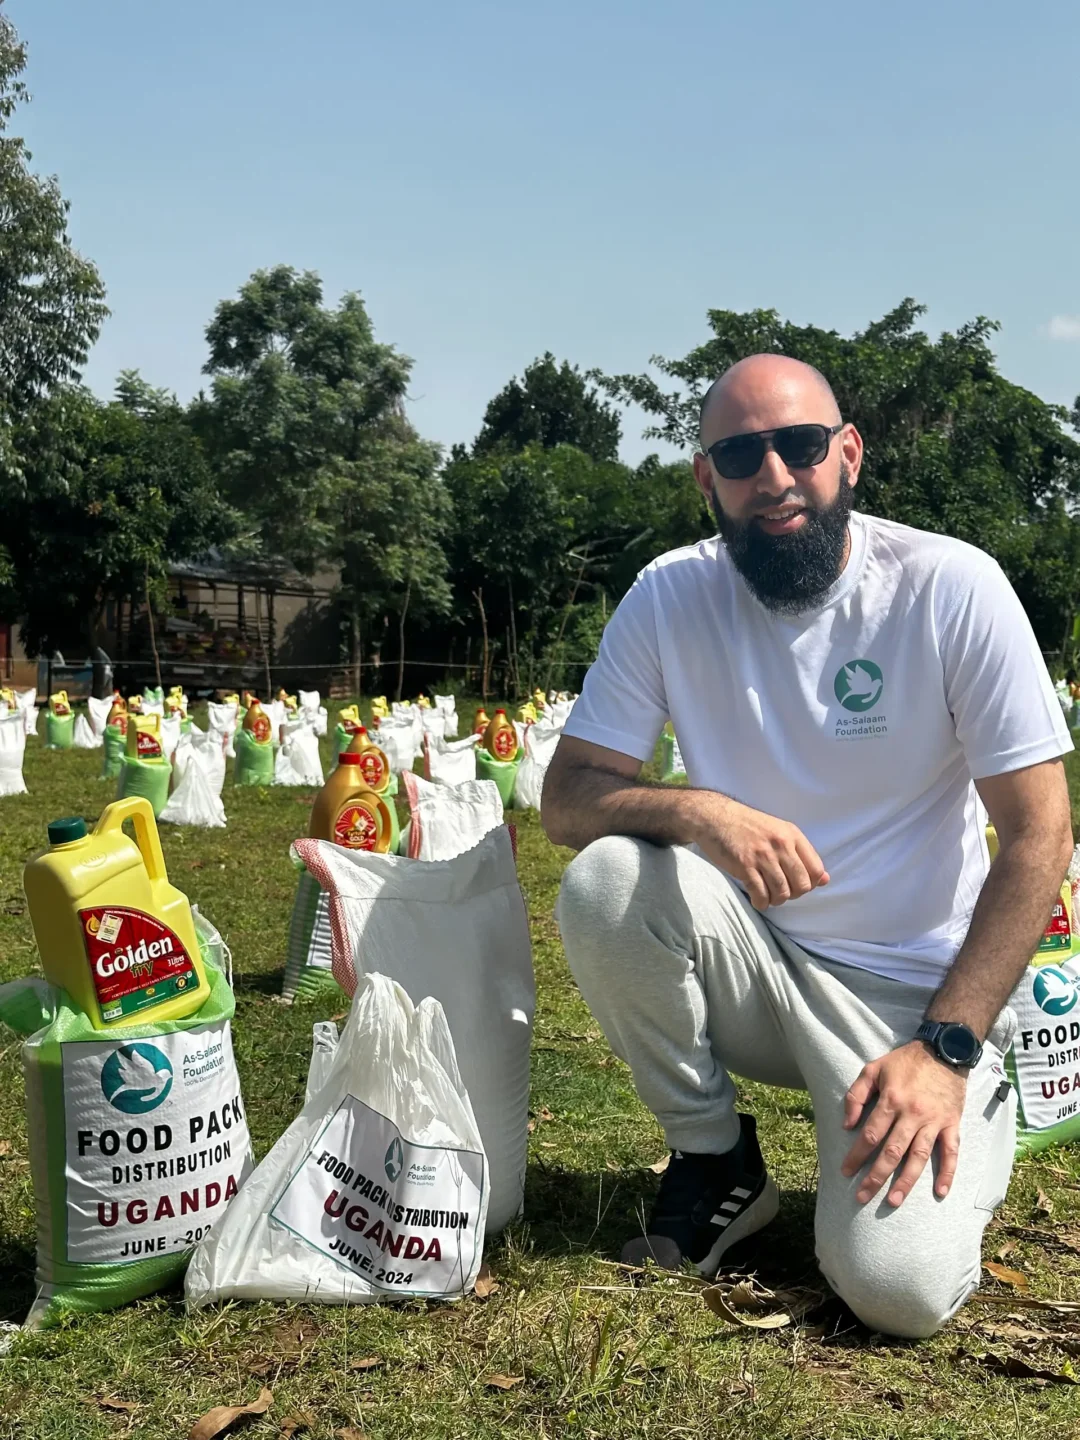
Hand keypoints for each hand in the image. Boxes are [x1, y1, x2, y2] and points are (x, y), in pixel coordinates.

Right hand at [691, 794, 828, 910]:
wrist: (716, 817)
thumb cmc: (748, 826)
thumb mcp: (779, 832)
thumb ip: (802, 854)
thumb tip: (824, 880)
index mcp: (792, 835)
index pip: (816, 870)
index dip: (810, 884)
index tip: (796, 884)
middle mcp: (781, 845)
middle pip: (802, 885)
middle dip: (794, 894)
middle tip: (781, 891)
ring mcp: (763, 856)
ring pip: (782, 893)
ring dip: (776, 900)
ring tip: (768, 895)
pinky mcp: (745, 865)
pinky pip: (761, 895)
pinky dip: (761, 903)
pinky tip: (757, 899)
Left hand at [841, 1041, 966, 1205]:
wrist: (944, 1050)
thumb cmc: (905, 1060)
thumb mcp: (873, 1068)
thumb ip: (856, 1095)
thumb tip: (847, 1124)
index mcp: (891, 1100)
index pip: (870, 1134)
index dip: (856, 1155)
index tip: (845, 1172)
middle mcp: (912, 1114)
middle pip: (892, 1151)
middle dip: (875, 1177)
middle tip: (862, 1197)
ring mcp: (933, 1121)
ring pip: (918, 1156)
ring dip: (906, 1181)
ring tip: (893, 1201)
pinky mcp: (952, 1124)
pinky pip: (951, 1152)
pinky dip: (948, 1173)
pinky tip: (940, 1192)